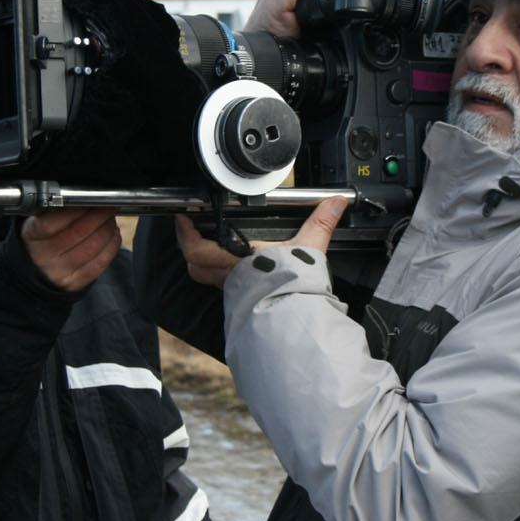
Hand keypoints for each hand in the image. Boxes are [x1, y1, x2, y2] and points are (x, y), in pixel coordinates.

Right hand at [21, 207, 122, 292]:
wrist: (38, 271)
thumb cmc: (44, 239)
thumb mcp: (39, 222)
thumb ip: (56, 210)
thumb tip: (87, 197)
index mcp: (32, 235)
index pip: (53, 221)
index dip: (78, 208)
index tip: (92, 198)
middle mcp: (43, 255)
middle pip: (79, 231)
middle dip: (100, 215)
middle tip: (109, 206)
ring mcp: (59, 271)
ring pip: (93, 246)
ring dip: (108, 229)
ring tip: (110, 220)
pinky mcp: (75, 282)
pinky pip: (100, 262)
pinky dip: (112, 245)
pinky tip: (112, 236)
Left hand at [174, 197, 348, 288]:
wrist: (297, 317)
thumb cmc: (296, 285)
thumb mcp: (309, 247)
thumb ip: (321, 221)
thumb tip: (336, 202)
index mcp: (238, 256)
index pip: (196, 247)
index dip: (185, 233)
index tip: (183, 217)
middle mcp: (230, 274)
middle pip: (194, 264)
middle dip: (190, 247)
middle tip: (191, 230)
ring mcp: (234, 290)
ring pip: (204, 277)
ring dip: (202, 263)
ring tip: (208, 247)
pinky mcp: (242, 301)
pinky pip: (221, 287)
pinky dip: (219, 276)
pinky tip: (233, 270)